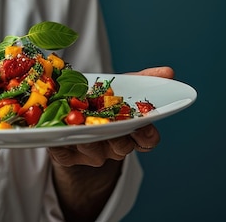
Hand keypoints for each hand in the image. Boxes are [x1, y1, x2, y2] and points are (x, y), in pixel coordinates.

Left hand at [49, 65, 174, 165]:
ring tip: (80, 126)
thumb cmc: (100, 99)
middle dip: (118, 138)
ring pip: (94, 151)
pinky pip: (64, 152)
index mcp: (129, 132)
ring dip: (89, 139)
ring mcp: (89, 152)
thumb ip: (144, 79)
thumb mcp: (120, 85)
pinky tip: (56, 130)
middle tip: (112, 126)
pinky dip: (60, 143)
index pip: (146, 140)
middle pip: (121, 147)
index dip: (147, 135)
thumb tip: (169, 71)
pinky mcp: (65, 153)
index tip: (144, 125)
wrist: (69, 115)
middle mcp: (112, 146)